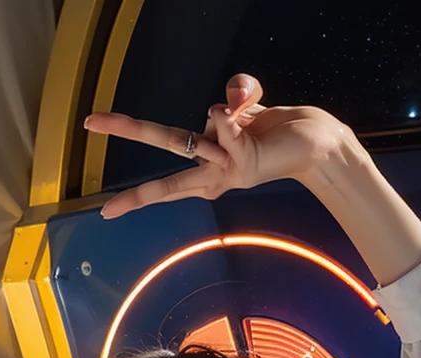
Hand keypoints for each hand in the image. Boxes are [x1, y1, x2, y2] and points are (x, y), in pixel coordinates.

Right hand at [85, 74, 350, 219]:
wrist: (318, 144)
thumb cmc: (280, 129)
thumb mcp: (253, 103)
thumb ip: (237, 92)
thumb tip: (222, 106)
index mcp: (207, 160)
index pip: (165, 151)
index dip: (132, 159)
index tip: (105, 203)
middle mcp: (211, 171)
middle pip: (162, 159)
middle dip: (133, 172)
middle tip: (103, 191)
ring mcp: (224, 169)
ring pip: (191, 140)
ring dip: (217, 124)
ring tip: (242, 128)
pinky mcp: (241, 163)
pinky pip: (225, 124)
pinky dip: (236, 112)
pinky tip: (251, 117)